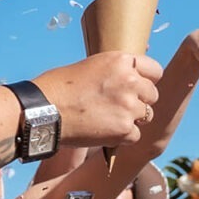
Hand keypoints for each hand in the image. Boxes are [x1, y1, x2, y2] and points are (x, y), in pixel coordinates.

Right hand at [37, 52, 162, 147]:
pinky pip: (135, 135)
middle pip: (152, 95)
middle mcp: (130, 82)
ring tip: (109, 119)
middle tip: (119, 106)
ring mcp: (128, 106)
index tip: (139, 86)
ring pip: (147, 116)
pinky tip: (104, 132)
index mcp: (121, 61)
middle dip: (139, 101)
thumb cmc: (59, 87)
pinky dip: (123, 137)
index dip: (147, 80)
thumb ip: (115, 72)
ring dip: (132, 119)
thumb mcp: (91, 66)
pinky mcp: (124, 129)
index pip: (155, 70)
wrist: (43, 111)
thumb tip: (131, 79)